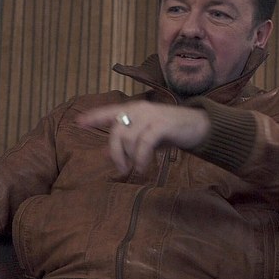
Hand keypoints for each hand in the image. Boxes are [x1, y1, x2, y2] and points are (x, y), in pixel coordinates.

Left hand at [77, 101, 210, 173]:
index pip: (109, 112)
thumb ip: (127, 140)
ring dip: (131, 158)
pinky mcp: (161, 125)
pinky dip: (141, 158)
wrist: (199, 126)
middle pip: (116, 132)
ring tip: (139, 168)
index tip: (79, 123)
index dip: (93, 117)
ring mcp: (150, 116)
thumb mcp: (145, 135)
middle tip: (122, 169)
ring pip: (129, 139)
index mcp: (133, 110)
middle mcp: (139, 110)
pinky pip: (144, 144)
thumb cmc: (170, 131)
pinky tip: (144, 168)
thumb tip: (105, 154)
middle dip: (116, 153)